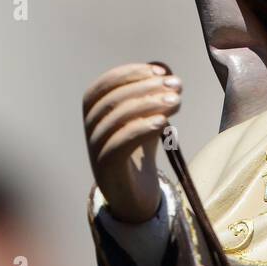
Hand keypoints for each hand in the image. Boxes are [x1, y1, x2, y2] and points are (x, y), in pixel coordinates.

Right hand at [82, 62, 181, 223]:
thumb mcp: (147, 117)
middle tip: (176, 86)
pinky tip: (163, 123)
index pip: (106, 83)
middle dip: (146, 87)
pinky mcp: (106, 168)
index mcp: (94, 110)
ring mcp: (95, 148)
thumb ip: (154, 93)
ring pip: (115, 119)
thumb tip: (165, 69)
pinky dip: (140, 129)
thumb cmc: (139, 150)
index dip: (132, 73)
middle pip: (113, 99)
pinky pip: (118, 144)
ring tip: (176, 101)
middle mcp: (89, 127)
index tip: (161, 72)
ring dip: (148, 105)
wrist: (134, 195)